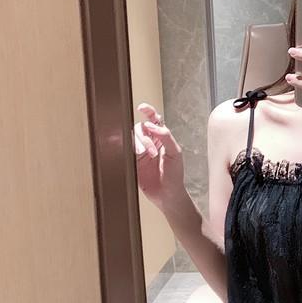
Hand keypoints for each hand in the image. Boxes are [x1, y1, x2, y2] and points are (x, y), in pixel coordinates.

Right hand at [134, 105, 186, 220]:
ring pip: (132, 138)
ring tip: (145, 155)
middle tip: (151, 151)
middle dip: (144, 137)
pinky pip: (126, 150)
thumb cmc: (175, 175)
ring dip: (138, 144)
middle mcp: (150, 142)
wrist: (167, 195)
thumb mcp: (175, 153)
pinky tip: (132, 153)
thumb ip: (166, 136)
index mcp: (162, 138)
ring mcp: (140, 152)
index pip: (154, 120)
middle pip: (140, 128)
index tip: (142, 108)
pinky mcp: (132, 161)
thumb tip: (153, 125)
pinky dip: (127, 149)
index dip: (148, 112)